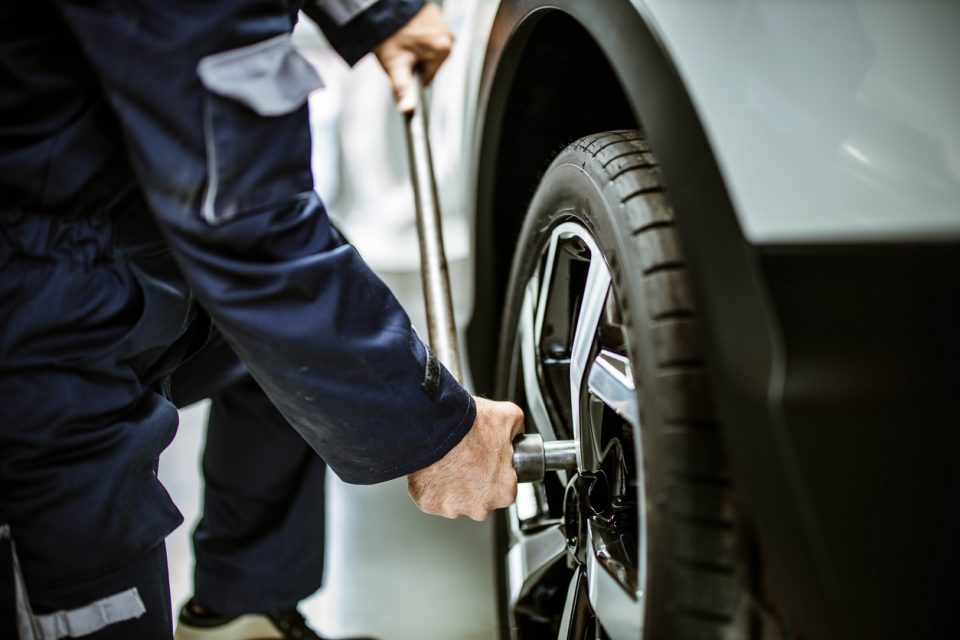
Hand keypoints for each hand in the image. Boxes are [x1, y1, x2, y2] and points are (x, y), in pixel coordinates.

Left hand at [373, 3, 453, 113]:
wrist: (380, 9)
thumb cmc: (388, 38)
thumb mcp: (396, 67)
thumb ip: (404, 91)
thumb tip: (408, 112)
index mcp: (444, 50)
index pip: (428, 77)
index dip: (412, 74)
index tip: (402, 62)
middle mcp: (448, 36)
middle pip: (430, 63)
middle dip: (416, 61)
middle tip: (401, 49)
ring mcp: (443, 24)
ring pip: (428, 50)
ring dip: (416, 49)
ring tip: (403, 39)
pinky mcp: (435, 16)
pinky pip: (427, 35)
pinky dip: (417, 35)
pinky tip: (406, 30)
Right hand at [408, 397, 523, 519]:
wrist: (433, 425)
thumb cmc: (469, 426)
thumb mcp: (508, 416)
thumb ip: (517, 430)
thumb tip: (516, 434)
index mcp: (504, 491)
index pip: (506, 487)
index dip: (497, 470)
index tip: (488, 459)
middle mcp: (480, 507)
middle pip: (482, 498)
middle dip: (475, 481)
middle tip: (467, 458)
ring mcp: (452, 508)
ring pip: (456, 499)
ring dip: (454, 484)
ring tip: (450, 460)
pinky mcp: (429, 503)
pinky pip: (433, 497)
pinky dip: (433, 484)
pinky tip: (435, 467)